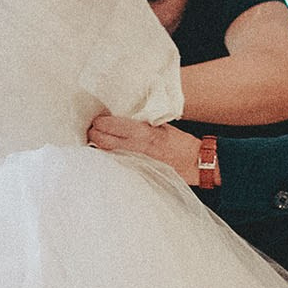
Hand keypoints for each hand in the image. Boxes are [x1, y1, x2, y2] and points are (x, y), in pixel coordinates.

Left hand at [87, 114, 202, 182]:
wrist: (195, 163)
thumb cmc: (180, 143)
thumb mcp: (162, 125)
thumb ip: (143, 121)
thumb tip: (125, 115)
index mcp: (143, 134)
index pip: (111, 126)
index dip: (100, 122)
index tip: (98, 119)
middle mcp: (136, 149)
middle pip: (102, 141)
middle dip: (94, 134)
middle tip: (92, 129)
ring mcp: (134, 162)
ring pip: (106, 154)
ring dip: (99, 146)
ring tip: (97, 139)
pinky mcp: (136, 172)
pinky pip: (116, 163)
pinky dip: (109, 157)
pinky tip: (107, 154)